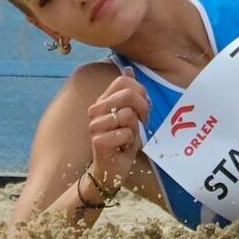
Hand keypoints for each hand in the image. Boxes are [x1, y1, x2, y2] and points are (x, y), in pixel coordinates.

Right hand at [86, 75, 148, 191]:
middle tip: (142, 122)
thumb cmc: (123, 141)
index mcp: (103, 100)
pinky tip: (122, 148)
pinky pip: (126, 133)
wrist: (112, 169)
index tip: (144, 107)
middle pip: (128, 95)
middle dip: (143, 108)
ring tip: (128, 137)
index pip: (124, 81)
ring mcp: (94, 125)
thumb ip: (130, 92)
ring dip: (135, 128)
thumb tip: (129, 69)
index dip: (140, 91)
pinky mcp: (98, 141)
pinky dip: (130, 142)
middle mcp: (95, 110)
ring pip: (128, 115)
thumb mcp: (131, 114)